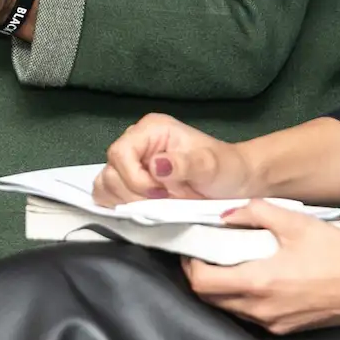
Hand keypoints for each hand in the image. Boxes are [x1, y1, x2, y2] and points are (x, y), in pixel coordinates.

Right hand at [97, 113, 257, 204]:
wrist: (234, 182)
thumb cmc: (225, 169)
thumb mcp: (212, 166)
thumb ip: (185, 164)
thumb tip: (156, 166)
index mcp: (151, 129)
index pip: (120, 153)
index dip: (135, 178)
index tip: (160, 193)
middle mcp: (135, 142)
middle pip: (110, 171)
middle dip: (135, 193)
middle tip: (165, 200)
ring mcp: (130, 163)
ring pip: (105, 185)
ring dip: (128, 202)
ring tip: (157, 205)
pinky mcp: (128, 182)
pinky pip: (107, 195)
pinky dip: (120, 207)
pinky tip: (144, 209)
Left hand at [182, 201, 339, 333]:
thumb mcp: (298, 223)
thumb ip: (258, 212)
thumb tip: (227, 213)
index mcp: (259, 283)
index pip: (203, 283)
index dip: (190, 265)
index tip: (193, 247)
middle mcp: (260, 310)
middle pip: (211, 299)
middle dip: (201, 276)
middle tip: (205, 253)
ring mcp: (273, 324)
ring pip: (229, 309)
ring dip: (222, 288)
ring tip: (230, 262)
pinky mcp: (286, 330)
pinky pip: (251, 315)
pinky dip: (243, 298)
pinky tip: (256, 277)